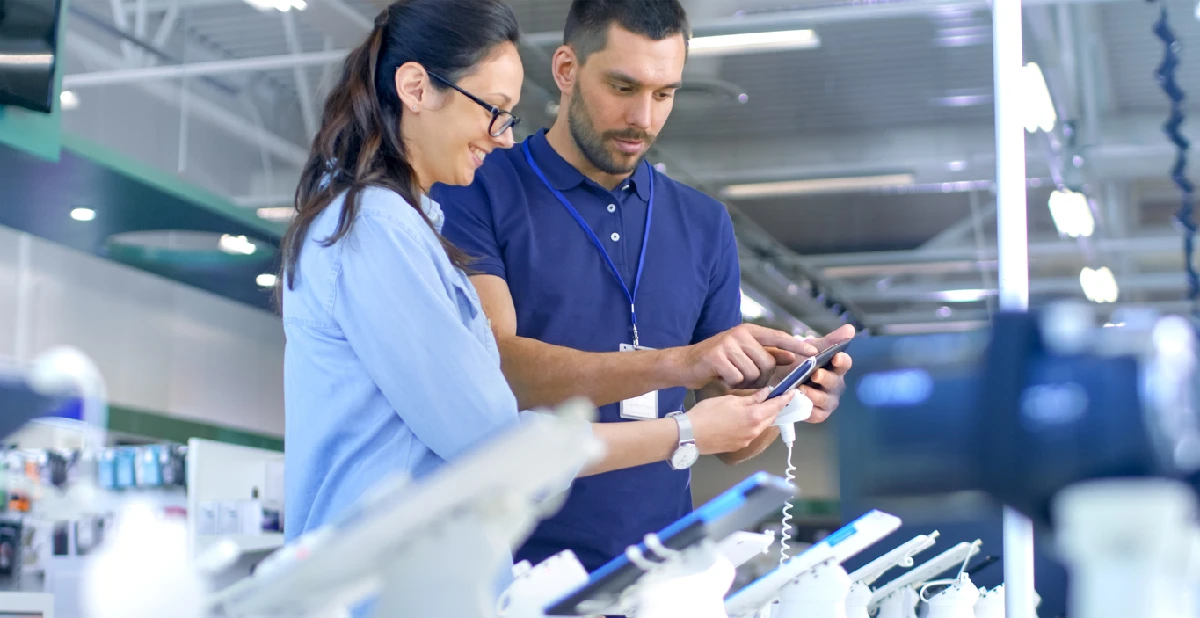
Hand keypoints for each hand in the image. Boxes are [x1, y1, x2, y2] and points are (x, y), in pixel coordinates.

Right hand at [672, 324, 818, 389]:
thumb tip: (790, 357)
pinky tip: (723, 378)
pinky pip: (737, 378)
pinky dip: (732, 383)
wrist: (686, 364)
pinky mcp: (717, 356)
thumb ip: (767, 354)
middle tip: (746, 377)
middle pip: (767, 363)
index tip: (813, 352)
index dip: (796, 345)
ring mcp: (727, 343)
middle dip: (760, 376)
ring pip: (753, 372)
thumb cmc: (718, 361)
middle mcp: (740, 333)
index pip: (778, 337)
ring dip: (745, 381)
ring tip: (732, 376)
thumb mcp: (744, 354)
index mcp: (749, 331)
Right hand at [688, 388, 795, 454]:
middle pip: (771, 417)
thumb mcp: (730, 400)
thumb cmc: (707, 414)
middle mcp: (755, 430)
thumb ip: (751, 398)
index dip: (785, 398)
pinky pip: (752, 433)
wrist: (691, 435)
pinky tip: (745, 418)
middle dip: (775, 407)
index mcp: (754, 416)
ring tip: (760, 406)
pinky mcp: (739, 445)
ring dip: (764, 416)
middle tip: (777, 397)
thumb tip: (766, 393)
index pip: (776, 406)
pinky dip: (754, 424)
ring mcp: (747, 440)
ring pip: (762, 425)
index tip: (792, 392)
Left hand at [791, 324, 854, 422]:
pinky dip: (808, 409)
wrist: (781, 378)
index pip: (844, 363)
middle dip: (826, 379)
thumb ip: (831, 340)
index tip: (836, 356)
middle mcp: (835, 385)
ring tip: (802, 388)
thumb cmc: (802, 361)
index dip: (842, 361)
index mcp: (836, 368)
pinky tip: (800, 402)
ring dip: (814, 395)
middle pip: (835, 383)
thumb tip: (850, 328)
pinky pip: (816, 414)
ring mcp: (828, 401)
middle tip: (815, 374)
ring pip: (826, 400)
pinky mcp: (818, 414)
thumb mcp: (813, 348)